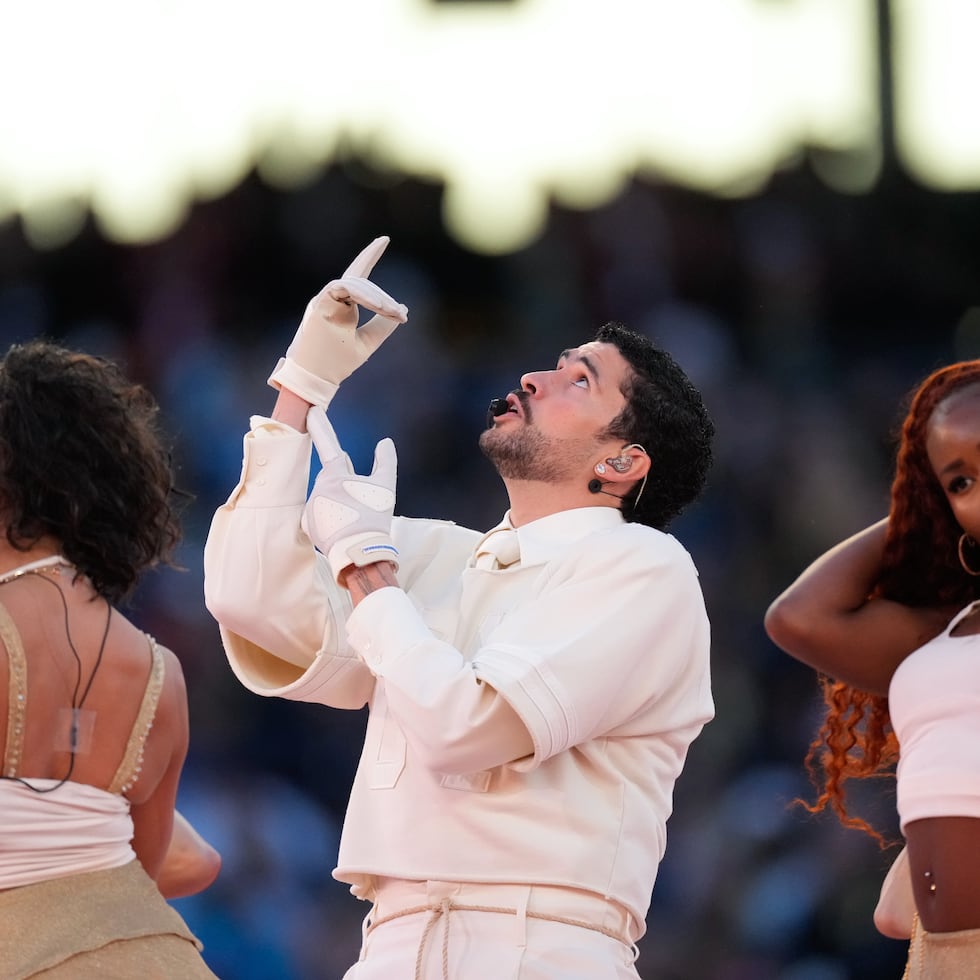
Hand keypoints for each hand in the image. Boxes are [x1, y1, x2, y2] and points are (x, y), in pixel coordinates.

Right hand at [269, 236, 408, 406]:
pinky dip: (363, 295)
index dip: (369, 255)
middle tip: (399, 314)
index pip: (356, 275)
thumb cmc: (337, 364)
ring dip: (376, 296)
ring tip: (392, 312)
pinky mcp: (319, 305)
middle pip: (360, 281)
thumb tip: (402, 309)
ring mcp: (323, 300)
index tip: (384, 239)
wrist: (316, 379)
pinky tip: (379, 306)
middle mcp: (330, 298)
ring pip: (353, 283)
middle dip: (382, 296)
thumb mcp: (368, 342)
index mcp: (339, 304)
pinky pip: (342, 288)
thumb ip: (383, 325)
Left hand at [302, 406, 398, 582]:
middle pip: (331, 478)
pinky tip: (340, 529)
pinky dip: (328, 519)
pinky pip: (317, 516)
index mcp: (336, 474)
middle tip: (360, 504)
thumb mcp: (386, 487)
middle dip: (343, 485)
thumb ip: (386, 461)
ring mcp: (311, 505)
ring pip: (325, 497)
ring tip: (352, 520)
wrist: (360, 552)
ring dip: (337, 504)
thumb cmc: (374, 517)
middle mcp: (319, 486)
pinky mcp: (307, 523)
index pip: (328, 443)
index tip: (312, 410)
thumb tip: (385, 442)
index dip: (320, 425)